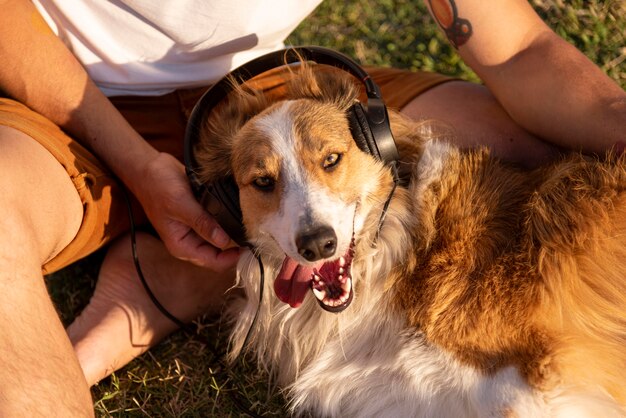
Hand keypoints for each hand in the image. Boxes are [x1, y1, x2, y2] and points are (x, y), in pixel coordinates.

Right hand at [132, 152, 240, 270]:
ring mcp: (196, 229)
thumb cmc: (158, 186)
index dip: (232, 258)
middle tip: (255, 234)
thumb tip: (224, 241)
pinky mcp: (201, 216)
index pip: (213, 262)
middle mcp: (190, 241)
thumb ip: (202, 223)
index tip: (249, 246)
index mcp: (182, 246)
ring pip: (222, 239)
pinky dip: (229, 221)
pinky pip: (219, 225)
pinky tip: (241, 213)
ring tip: (250, 224)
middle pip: (220, 254)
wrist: (149, 167)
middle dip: (236, 247)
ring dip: (234, 233)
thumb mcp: (181, 205)